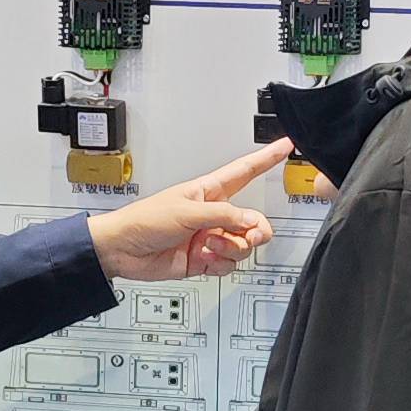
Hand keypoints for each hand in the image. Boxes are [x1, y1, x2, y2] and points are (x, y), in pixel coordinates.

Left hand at [87, 141, 291, 281]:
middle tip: (248, 236)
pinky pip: (229, 264)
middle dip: (255, 231)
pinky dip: (221, 264)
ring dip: (230, 248)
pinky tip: (204, 260)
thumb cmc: (145, 220)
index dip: (266, 158)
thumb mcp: (186, 212)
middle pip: (253, 221)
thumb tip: (249, 221)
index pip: (245, 171)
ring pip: (243, 245)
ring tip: (208, 247)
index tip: (286, 146)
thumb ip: (222, 215)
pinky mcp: (205, 260)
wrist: (123, 251)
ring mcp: (210, 238)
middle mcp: (214, 213)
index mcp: (209, 191)